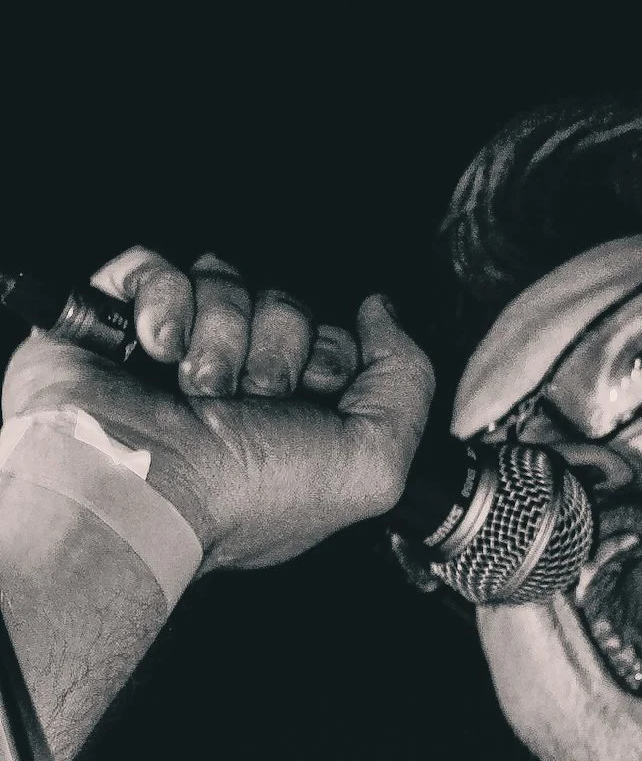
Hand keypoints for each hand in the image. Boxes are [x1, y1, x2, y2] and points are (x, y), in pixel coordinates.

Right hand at [1, 248, 435, 570]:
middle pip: (284, 305)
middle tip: (248, 401)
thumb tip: (383, 312)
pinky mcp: (115, 322)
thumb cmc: (248, 495)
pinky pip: (155, 265)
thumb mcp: (372, 465)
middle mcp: (236, 387)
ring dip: (219, 334)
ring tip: (197, 390)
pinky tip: (157, 351)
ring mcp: (174, 352)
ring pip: (223, 279)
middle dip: (275, 350)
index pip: (334, 341)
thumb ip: (407, 384)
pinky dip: (162, 302)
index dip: (329, 362)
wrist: (141, 488)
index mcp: (294, 423)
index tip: (308, 403)